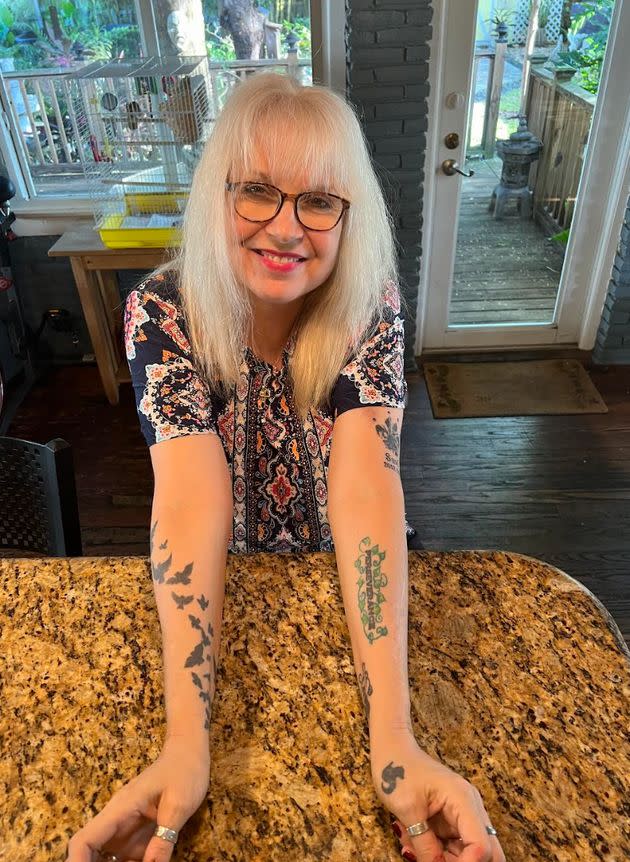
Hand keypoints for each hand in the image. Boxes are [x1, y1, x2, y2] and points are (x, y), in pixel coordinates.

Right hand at [65, 736, 209, 861]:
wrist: (189, 754)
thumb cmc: (184, 772)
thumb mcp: (179, 805)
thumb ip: (164, 837)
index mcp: (121, 810)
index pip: (85, 839)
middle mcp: (117, 823)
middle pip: (92, 853)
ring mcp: (127, 831)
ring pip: (108, 860)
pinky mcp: (138, 836)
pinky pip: (126, 859)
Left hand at [370, 729, 504, 861]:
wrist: (391, 748)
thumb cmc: (397, 769)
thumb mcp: (408, 810)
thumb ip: (425, 846)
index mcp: (463, 800)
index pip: (481, 846)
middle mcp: (470, 808)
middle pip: (488, 851)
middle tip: (433, 861)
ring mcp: (463, 814)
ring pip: (469, 853)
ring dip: (445, 858)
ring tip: (414, 846)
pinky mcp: (452, 819)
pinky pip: (454, 846)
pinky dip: (438, 852)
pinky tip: (414, 843)